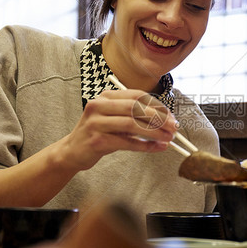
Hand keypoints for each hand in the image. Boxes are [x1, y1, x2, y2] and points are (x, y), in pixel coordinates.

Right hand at [55, 89, 176, 172]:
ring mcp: (96, 122)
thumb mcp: (115, 119)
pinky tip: (156, 148)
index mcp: (106, 97)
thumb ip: (135, 116)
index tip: (171, 116)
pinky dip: (145, 145)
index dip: (157, 106)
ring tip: (168, 138)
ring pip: (131, 124)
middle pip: (135, 107)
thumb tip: (165, 120)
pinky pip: (126, 142)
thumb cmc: (99, 134)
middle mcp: (99, 106)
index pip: (137, 96)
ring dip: (154, 132)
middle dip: (158, 117)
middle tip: (173, 127)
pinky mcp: (97, 140)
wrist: (72, 151)